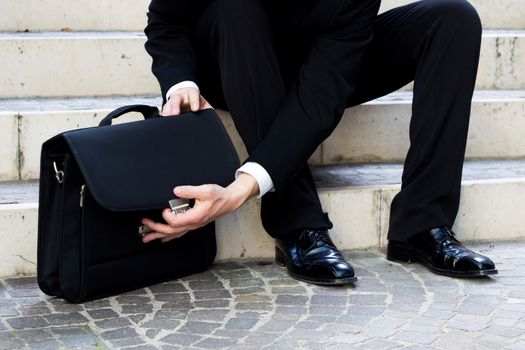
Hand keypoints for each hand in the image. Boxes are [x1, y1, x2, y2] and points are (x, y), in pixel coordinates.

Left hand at [141, 173, 258, 242]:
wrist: (229, 201)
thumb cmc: (219, 196)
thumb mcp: (205, 190)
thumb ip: (189, 190)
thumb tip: (176, 191)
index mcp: (195, 216)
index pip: (176, 222)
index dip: (167, 216)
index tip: (164, 208)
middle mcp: (193, 224)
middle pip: (171, 231)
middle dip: (156, 228)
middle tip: (145, 223)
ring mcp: (193, 226)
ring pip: (174, 235)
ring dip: (159, 235)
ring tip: (146, 237)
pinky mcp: (193, 224)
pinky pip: (179, 234)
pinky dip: (168, 236)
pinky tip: (162, 238)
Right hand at [161, 87, 212, 115]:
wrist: (185, 93)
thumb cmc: (195, 100)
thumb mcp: (203, 102)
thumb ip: (207, 109)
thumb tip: (212, 118)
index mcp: (191, 93)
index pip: (193, 95)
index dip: (194, 101)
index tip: (196, 109)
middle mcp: (180, 96)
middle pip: (176, 99)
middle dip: (175, 106)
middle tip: (175, 113)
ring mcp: (171, 102)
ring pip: (167, 105)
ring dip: (166, 113)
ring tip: (167, 120)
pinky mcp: (166, 108)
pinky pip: (163, 113)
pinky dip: (163, 118)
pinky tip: (163, 123)